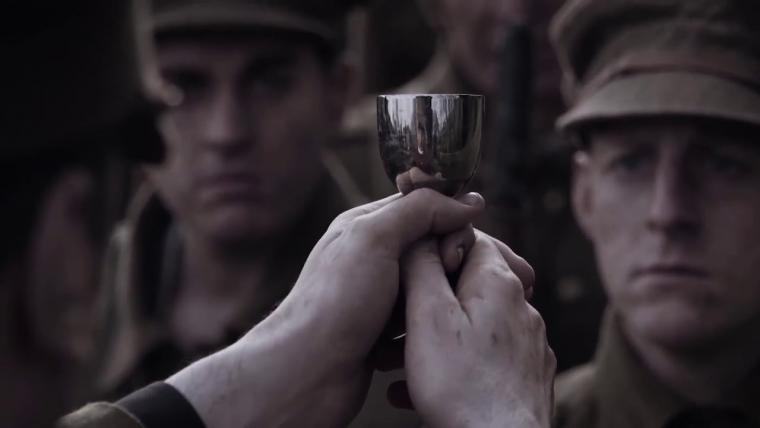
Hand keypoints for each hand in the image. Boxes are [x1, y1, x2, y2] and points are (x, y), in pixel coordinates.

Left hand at [167, 189, 484, 427]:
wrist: (308, 371)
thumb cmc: (335, 301)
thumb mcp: (375, 238)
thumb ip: (419, 211)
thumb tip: (466, 201)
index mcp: (365, 227)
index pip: (421, 206)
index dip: (449, 215)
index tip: (474, 232)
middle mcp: (371, 257)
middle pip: (431, 245)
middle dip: (455, 256)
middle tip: (472, 273)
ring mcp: (378, 296)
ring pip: (431, 283)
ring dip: (449, 292)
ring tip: (468, 303)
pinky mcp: (384, 331)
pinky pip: (423, 318)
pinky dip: (436, 322)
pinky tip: (449, 330)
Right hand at [400, 232, 554, 427]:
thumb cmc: (460, 384)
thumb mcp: (428, 316)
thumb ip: (423, 267)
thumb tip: (421, 234)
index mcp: (499, 284)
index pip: (473, 238)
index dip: (439, 242)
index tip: (411, 264)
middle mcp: (521, 309)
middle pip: (471, 283)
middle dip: (430, 295)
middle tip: (399, 314)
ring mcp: (526, 345)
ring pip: (472, 325)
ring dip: (434, 335)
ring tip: (395, 359)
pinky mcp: (525, 377)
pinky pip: (483, 358)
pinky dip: (451, 364)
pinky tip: (416, 388)